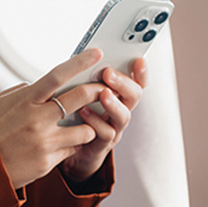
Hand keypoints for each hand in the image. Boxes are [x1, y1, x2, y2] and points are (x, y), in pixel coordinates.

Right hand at [0, 49, 107, 188]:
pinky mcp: (48, 162)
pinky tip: (64, 145)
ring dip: (88, 125)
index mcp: (25, 99)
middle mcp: (37, 118)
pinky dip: (72, 146)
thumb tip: (40, 85)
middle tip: (104, 89)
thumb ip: (23, 93)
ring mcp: (45, 141)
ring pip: (85, 129)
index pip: (59, 75)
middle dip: (98, 91)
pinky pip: (72, 150)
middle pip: (80, 98)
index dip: (80, 62)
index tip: (97, 53)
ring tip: (81, 125)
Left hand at [60, 57, 147, 182]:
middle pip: (134, 96)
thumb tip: (84, 56)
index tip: (138, 60)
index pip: (136, 82)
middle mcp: (119, 112)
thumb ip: (86, 79)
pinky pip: (105, 134)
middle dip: (123, 83)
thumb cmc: (74, 118)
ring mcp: (113, 129)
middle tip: (108, 73)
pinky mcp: (101, 145)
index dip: (140, 72)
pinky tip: (84, 112)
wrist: (67, 149)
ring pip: (123, 116)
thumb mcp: (81, 94)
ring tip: (103, 93)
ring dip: (113, 103)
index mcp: (117, 97)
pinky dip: (95, 122)